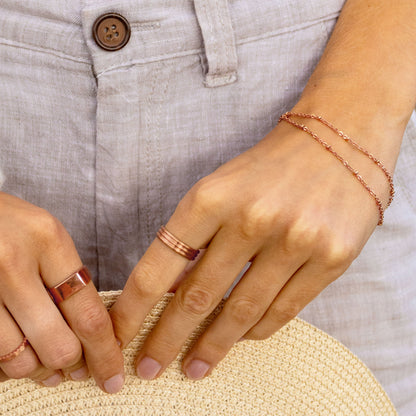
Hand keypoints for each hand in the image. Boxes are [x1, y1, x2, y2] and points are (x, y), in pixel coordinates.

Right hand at [0, 193, 123, 392]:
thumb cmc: (8, 222)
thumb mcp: (46, 235)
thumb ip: (69, 277)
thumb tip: (91, 331)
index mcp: (49, 240)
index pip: (88, 312)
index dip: (105, 351)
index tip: (113, 373)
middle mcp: (15, 264)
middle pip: (58, 344)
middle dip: (72, 364)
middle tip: (77, 367)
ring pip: (20, 359)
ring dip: (38, 369)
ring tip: (45, 364)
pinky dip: (9, 364)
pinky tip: (19, 353)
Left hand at [110, 116, 390, 380]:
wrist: (337, 141)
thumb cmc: (267, 168)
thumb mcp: (219, 187)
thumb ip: (195, 236)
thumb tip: (170, 292)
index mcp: (211, 197)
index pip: (159, 266)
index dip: (134, 309)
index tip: (120, 336)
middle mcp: (251, 219)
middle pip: (197, 298)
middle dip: (167, 339)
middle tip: (151, 368)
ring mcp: (295, 240)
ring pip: (241, 312)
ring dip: (213, 345)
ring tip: (195, 366)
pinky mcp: (331, 258)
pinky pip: (284, 310)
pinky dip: (256, 331)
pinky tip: (241, 339)